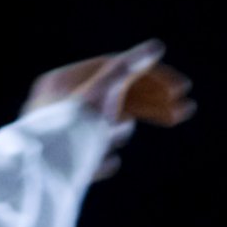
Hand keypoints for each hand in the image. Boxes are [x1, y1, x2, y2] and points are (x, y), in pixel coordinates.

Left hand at [23, 40, 195, 179]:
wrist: (42, 178)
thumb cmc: (70, 129)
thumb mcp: (102, 94)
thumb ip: (125, 70)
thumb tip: (154, 47)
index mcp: (60, 82)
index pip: (114, 70)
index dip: (150, 77)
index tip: (180, 90)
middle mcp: (54, 104)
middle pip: (112, 98)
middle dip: (149, 105)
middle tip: (184, 112)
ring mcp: (55, 132)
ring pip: (101, 125)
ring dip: (120, 130)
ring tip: (115, 142)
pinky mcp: (57, 160)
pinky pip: (87, 154)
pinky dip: (102, 157)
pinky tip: (110, 163)